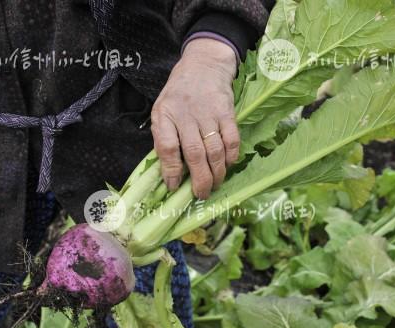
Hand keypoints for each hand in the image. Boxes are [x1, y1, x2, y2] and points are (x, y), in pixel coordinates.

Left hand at [151, 38, 239, 199]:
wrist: (204, 64)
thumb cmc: (179, 92)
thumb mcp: (162, 109)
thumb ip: (163, 135)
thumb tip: (168, 169)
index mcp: (165, 115)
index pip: (167, 148)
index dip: (170, 170)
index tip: (173, 186)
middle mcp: (186, 115)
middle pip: (194, 154)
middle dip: (199, 179)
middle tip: (201, 194)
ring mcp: (208, 113)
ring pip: (214, 150)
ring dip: (216, 172)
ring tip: (215, 185)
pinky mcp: (227, 112)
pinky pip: (232, 139)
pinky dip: (231, 155)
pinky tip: (228, 165)